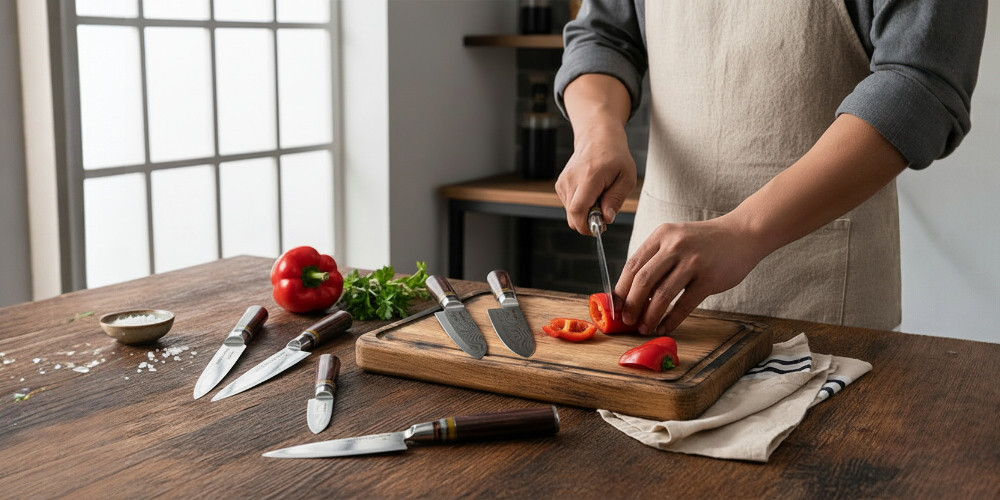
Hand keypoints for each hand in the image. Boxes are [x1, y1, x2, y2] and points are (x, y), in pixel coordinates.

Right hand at [559, 73, 635, 234]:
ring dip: (586, 212)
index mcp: (589, 177)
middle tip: (605, 211)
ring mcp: (563, 182)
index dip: (586, 225)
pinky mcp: (560, 185)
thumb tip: (606, 219)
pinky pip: (569, 205)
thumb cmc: (615, 157)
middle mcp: (571, 180)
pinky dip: (581, 205)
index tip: (600, 227)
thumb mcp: (626, 177)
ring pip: (571, 213)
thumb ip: (616, 199)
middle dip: (589, 221)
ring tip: (599, 196)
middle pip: (572, 215)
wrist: (597, 138)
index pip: (578, 210)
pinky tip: (590, 192)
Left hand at [615, 215, 766, 334]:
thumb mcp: (676, 239)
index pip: (632, 264)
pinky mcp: (709, 278)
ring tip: (644, 328)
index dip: (621, 288)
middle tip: (627, 320)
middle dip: (631, 304)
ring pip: (662, 295)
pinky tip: (665, 327)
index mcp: (661, 235)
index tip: (615, 306)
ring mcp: (692, 262)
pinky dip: (671, 320)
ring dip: (650, 316)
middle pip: (643, 280)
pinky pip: (684, 305)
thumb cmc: (703, 242)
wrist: (742, 234)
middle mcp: (674, 246)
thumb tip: (632, 293)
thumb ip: (656, 259)